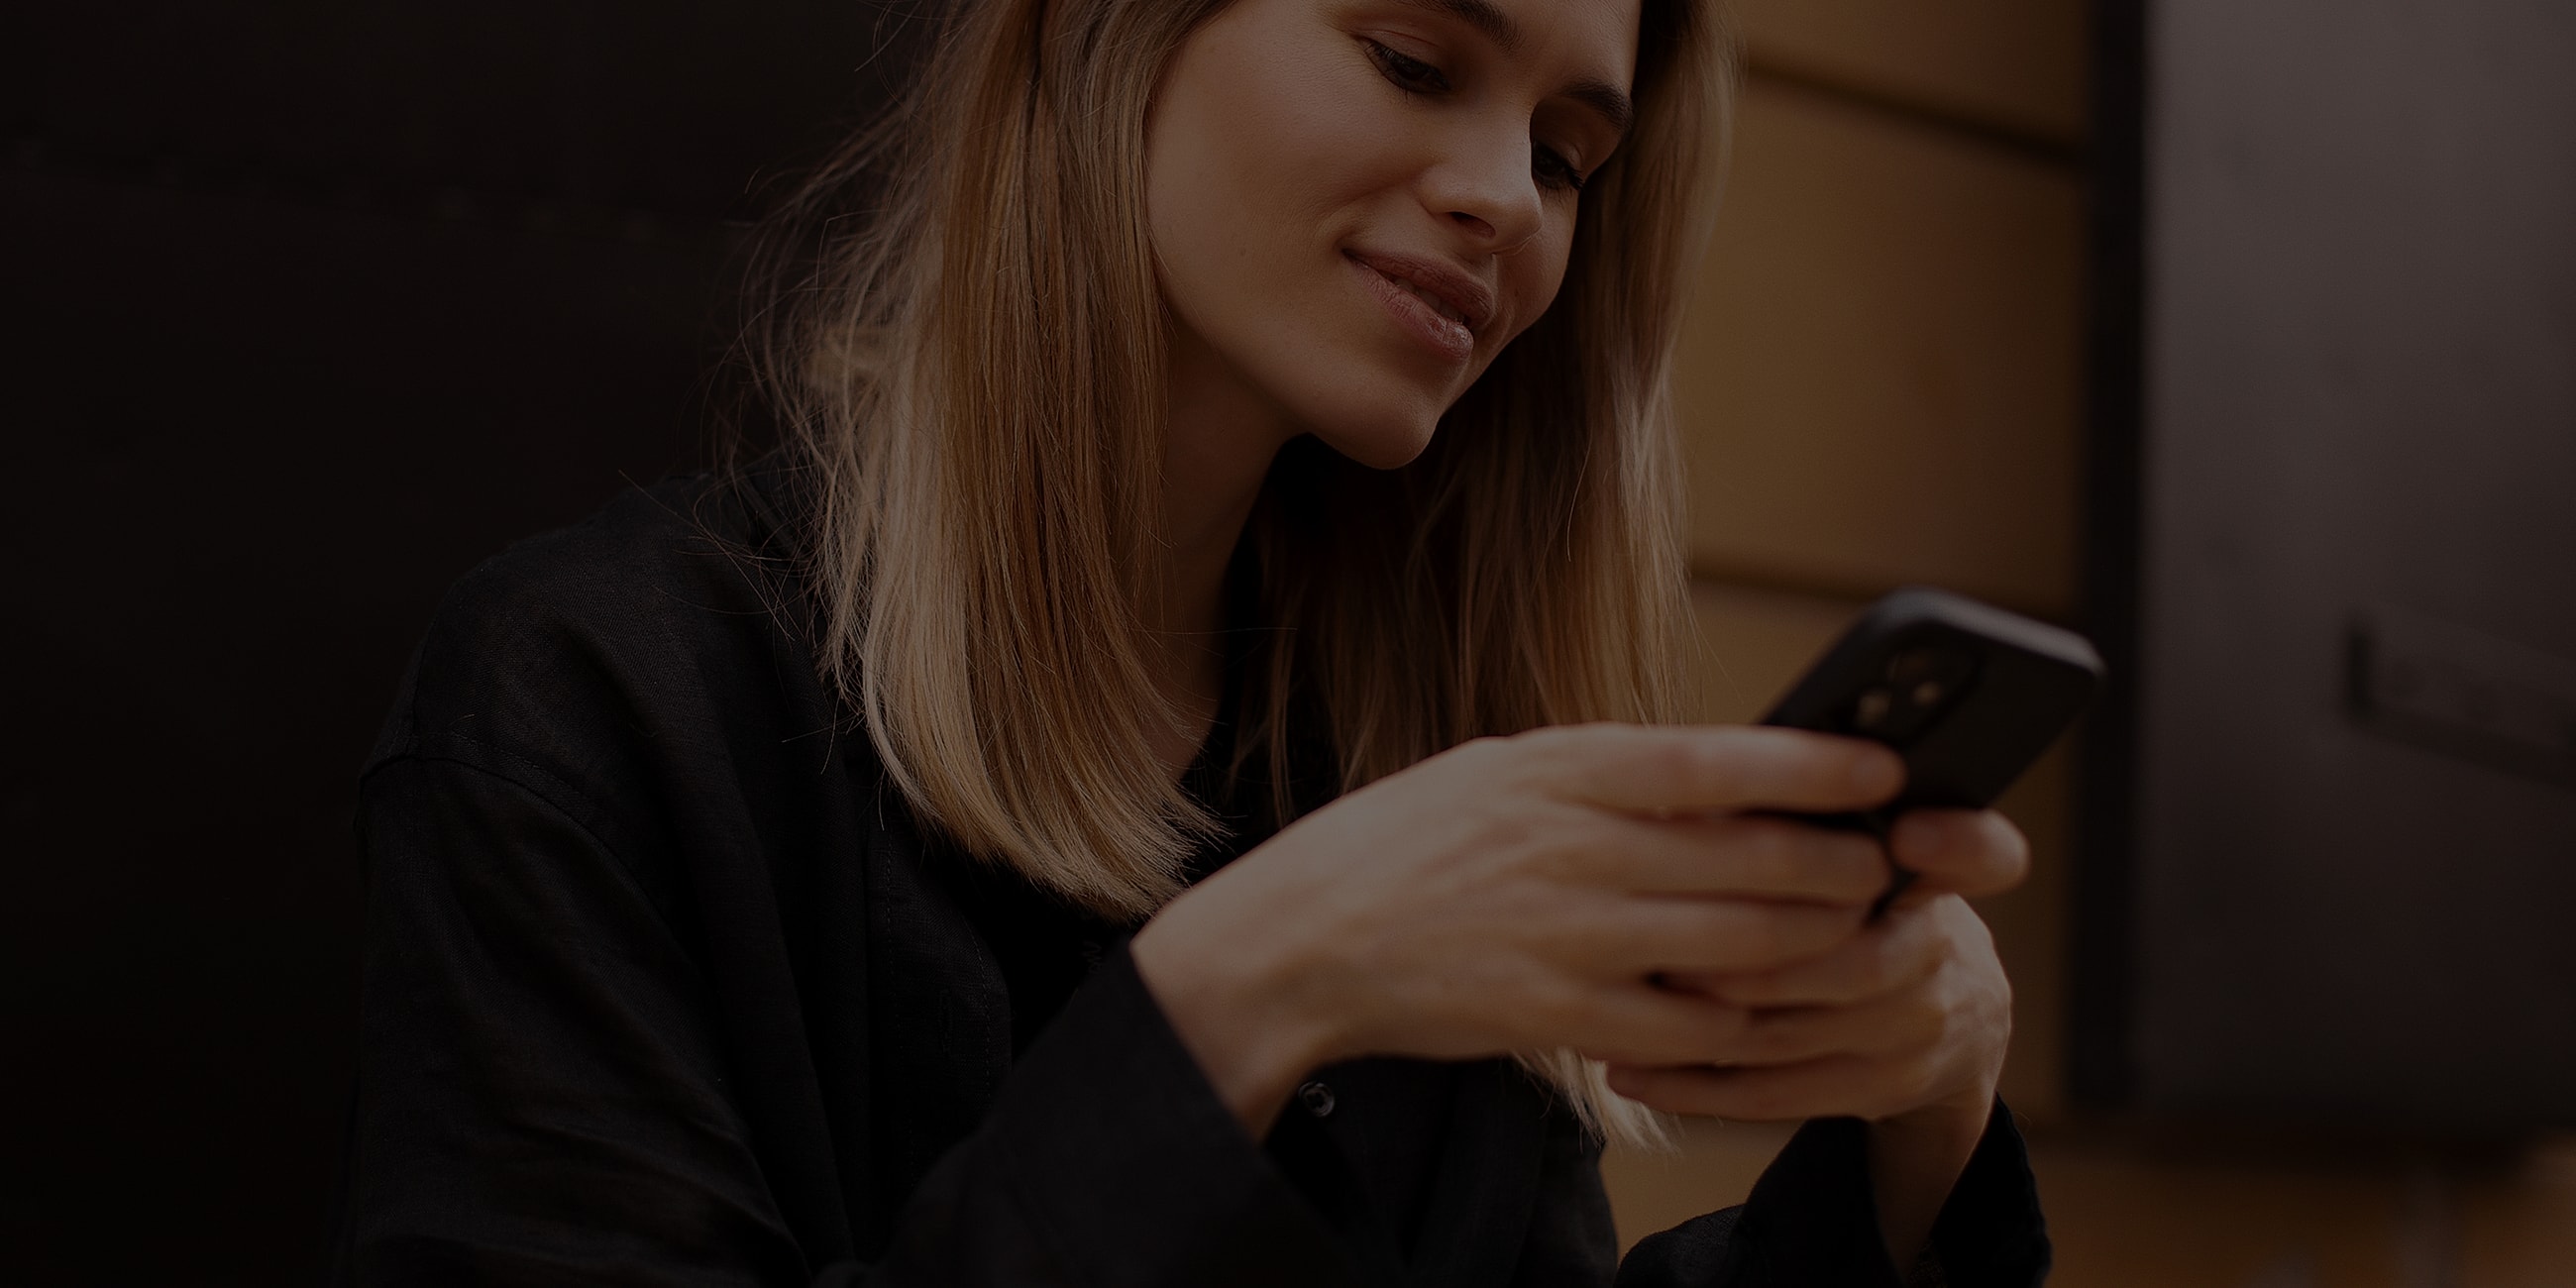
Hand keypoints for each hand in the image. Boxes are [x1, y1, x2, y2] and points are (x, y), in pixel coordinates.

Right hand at [1129, 723, 1906, 1133]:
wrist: (1304, 938)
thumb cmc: (1406, 844)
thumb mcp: (1500, 772)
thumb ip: (1604, 775)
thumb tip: (1717, 773)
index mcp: (1560, 771)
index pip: (1714, 759)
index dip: (1813, 764)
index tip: (1884, 765)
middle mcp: (1572, 848)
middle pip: (1752, 858)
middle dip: (1842, 865)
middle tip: (1888, 865)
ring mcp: (1568, 937)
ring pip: (1740, 946)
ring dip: (1813, 943)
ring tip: (1851, 934)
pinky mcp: (1557, 1015)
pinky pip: (1687, 1029)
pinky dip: (1740, 1022)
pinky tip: (1760, 1011)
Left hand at [1603, 807, 2028, 1264]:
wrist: (1951, 1015)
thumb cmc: (1866, 903)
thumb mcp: (1861, 851)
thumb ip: (1802, 819)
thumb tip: (1691, 783)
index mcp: (1938, 878)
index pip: (1984, 855)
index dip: (1955, 844)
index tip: (1906, 835)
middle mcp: (1940, 954)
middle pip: (1858, 962)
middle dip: (1760, 953)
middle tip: (1674, 930)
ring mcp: (1914, 1030)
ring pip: (1803, 1032)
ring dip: (1709, 1020)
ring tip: (1634, 995)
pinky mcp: (1879, 1088)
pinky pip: (1779, 1094)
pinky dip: (1698, 1084)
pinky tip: (1632, 1068)